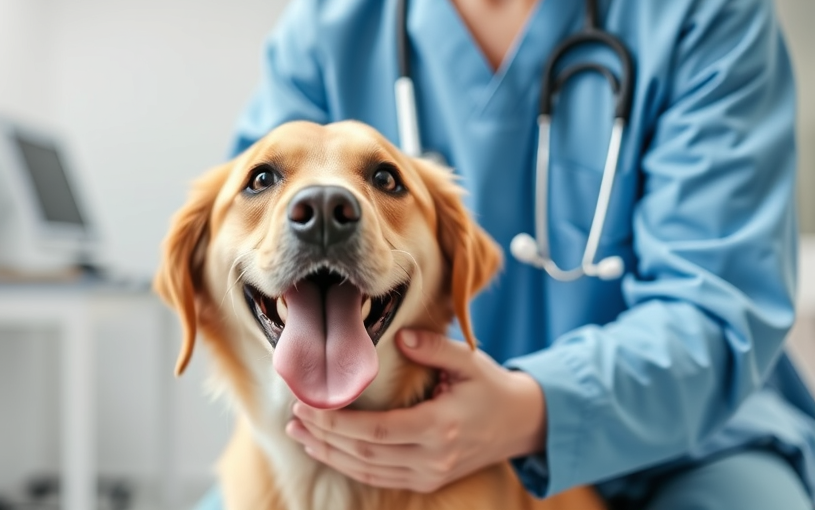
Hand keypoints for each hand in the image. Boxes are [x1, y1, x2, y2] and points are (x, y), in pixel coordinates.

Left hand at [285, 328, 546, 492]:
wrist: (521, 423)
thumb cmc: (490, 387)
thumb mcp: (468, 361)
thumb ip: (434, 347)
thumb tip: (401, 336)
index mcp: (441, 426)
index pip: (378, 431)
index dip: (338, 422)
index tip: (310, 404)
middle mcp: (433, 457)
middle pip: (366, 453)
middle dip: (324, 436)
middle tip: (294, 416)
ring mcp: (430, 473)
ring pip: (368, 470)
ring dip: (329, 454)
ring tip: (299, 433)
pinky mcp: (427, 480)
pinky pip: (379, 477)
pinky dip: (348, 465)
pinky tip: (326, 450)